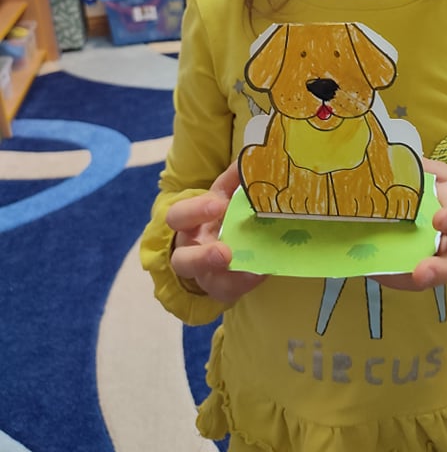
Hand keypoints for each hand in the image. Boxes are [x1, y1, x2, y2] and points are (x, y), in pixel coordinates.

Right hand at [167, 160, 266, 302]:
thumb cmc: (219, 214)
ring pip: (205, 282)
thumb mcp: (224, 194)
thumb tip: (247, 160)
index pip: (178, 217)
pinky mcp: (221, 287)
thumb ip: (233, 179)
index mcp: (188, 223)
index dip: (196, 211)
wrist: (220, 242)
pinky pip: (228, 291)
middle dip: (203, 257)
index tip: (219, 204)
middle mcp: (190, 251)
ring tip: (252, 271)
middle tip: (225, 252)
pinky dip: (245, 283)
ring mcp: (204, 274)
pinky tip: (262, 272)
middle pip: (182, 261)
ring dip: (227, 278)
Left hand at [373, 157, 446, 291]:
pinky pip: (409, 280)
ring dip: (406, 279)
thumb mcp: (445, 177)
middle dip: (438, 269)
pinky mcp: (422, 273)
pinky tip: (368, 268)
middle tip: (421, 273)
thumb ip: (426, 171)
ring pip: (429, 279)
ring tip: (380, 276)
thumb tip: (393, 155)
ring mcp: (441, 265)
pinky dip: (390, 277)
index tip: (441, 220)